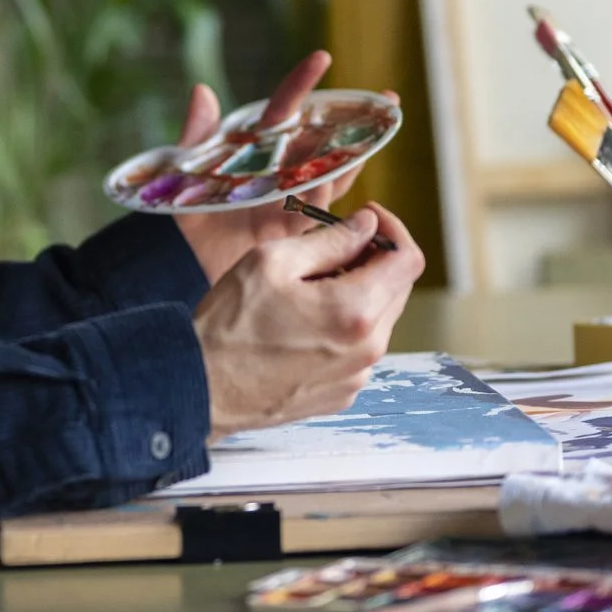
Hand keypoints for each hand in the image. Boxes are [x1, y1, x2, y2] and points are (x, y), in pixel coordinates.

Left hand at [173, 50, 384, 283]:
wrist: (206, 284)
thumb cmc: (201, 231)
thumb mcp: (187, 186)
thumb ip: (194, 141)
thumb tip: (202, 91)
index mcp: (260, 157)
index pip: (283, 112)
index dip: (301, 85)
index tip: (321, 58)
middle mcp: (287, 176)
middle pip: (325, 140)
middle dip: (354, 117)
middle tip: (386, 99)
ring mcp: (302, 204)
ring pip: (338, 172)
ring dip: (360, 153)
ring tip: (382, 130)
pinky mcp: (307, 236)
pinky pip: (331, 216)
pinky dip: (344, 201)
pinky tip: (352, 187)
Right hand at [193, 204, 424, 440]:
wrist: (203, 388)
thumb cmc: (230, 325)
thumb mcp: (272, 261)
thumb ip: (330, 240)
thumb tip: (367, 226)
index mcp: (356, 310)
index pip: (408, 259)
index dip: (392, 229)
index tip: (367, 219)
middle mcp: (368, 348)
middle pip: (398, 288)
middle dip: (373, 259)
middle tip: (330, 247)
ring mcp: (357, 375)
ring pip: (379, 319)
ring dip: (358, 293)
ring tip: (309, 288)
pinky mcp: (342, 393)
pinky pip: (359, 348)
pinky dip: (344, 326)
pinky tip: (304, 322)